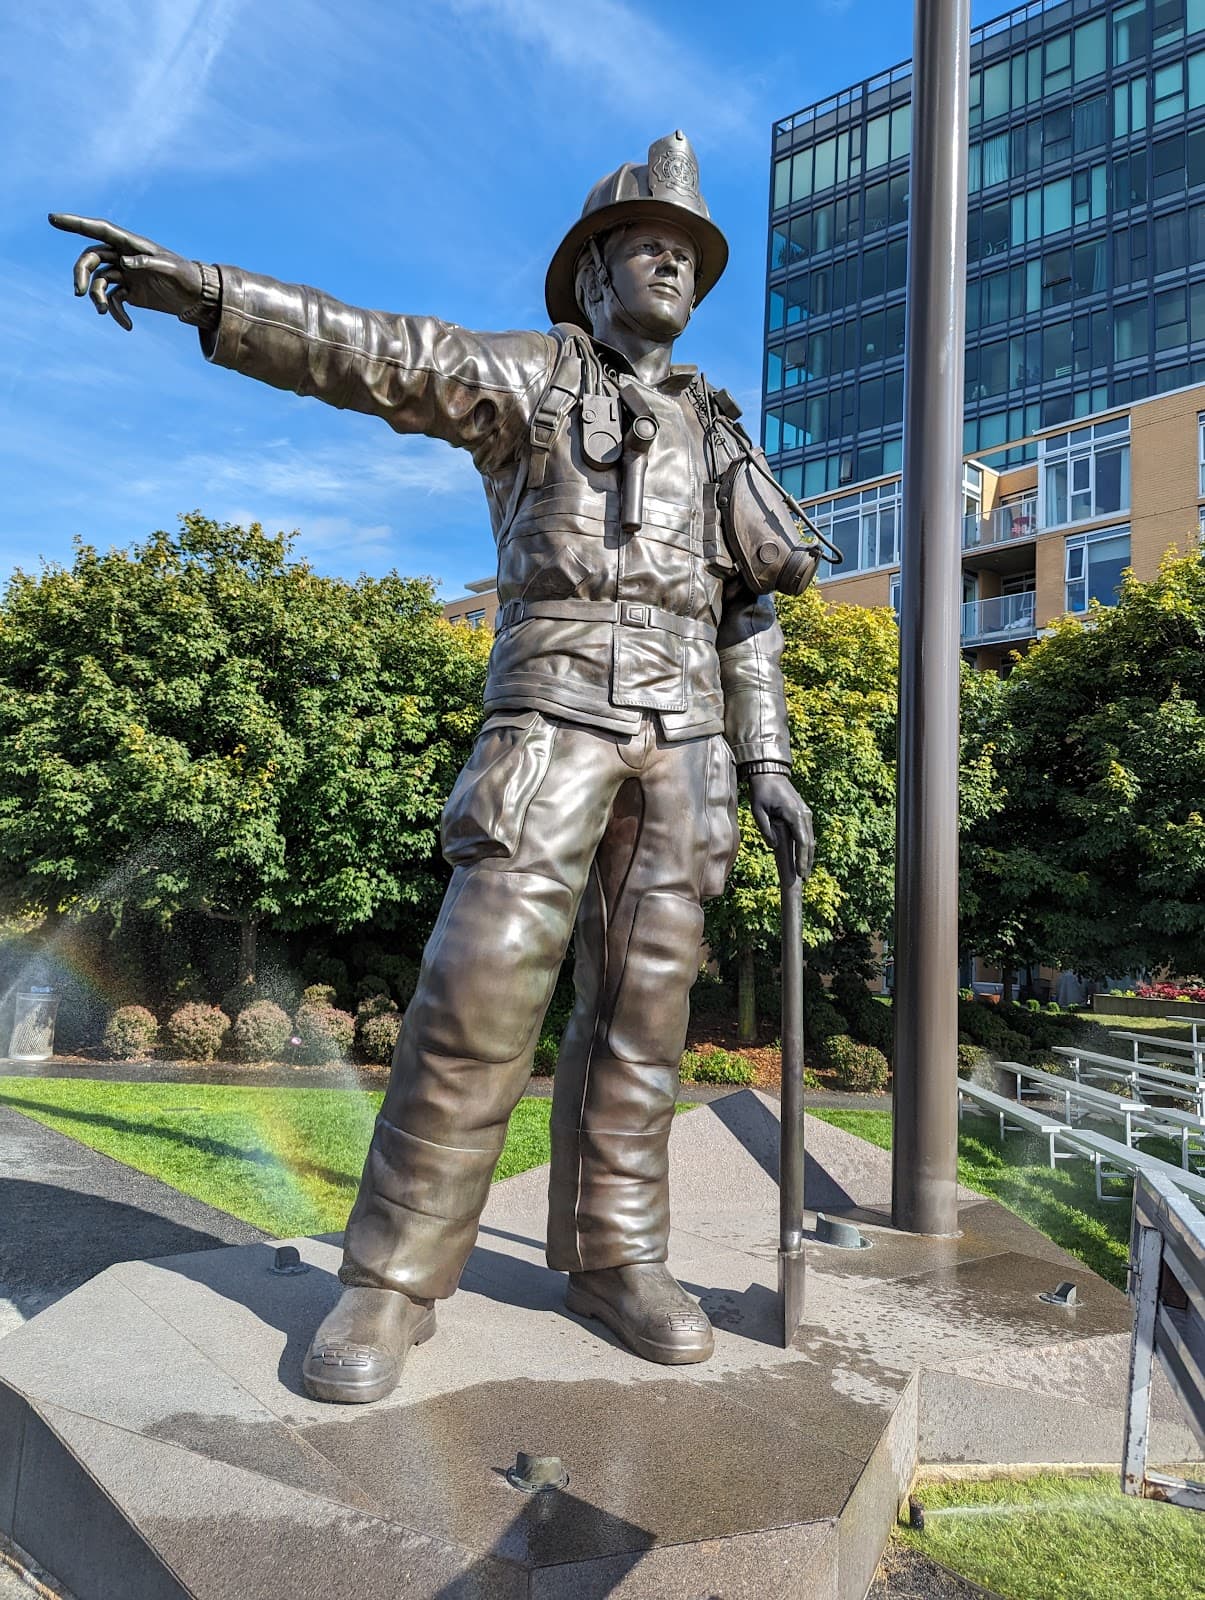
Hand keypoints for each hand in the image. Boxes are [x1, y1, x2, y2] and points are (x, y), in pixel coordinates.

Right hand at [48, 214, 203, 330]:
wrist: (199, 297)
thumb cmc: (188, 277)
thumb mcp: (172, 269)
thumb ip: (149, 262)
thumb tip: (125, 262)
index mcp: (132, 244)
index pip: (100, 230)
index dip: (75, 224)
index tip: (52, 219)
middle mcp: (124, 256)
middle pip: (91, 258)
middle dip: (81, 273)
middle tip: (78, 292)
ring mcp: (125, 274)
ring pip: (98, 282)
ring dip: (97, 298)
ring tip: (104, 312)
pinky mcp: (130, 293)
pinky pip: (113, 301)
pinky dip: (116, 314)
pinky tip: (127, 326)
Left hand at [749, 771, 813, 882]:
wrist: (770, 774)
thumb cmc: (761, 791)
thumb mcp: (758, 811)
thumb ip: (766, 829)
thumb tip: (774, 846)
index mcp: (795, 814)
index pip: (802, 841)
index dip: (802, 859)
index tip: (801, 874)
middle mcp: (805, 814)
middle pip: (810, 843)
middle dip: (807, 861)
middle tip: (805, 879)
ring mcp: (806, 813)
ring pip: (810, 838)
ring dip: (808, 855)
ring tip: (804, 872)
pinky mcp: (804, 813)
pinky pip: (807, 833)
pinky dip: (806, 846)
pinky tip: (803, 857)